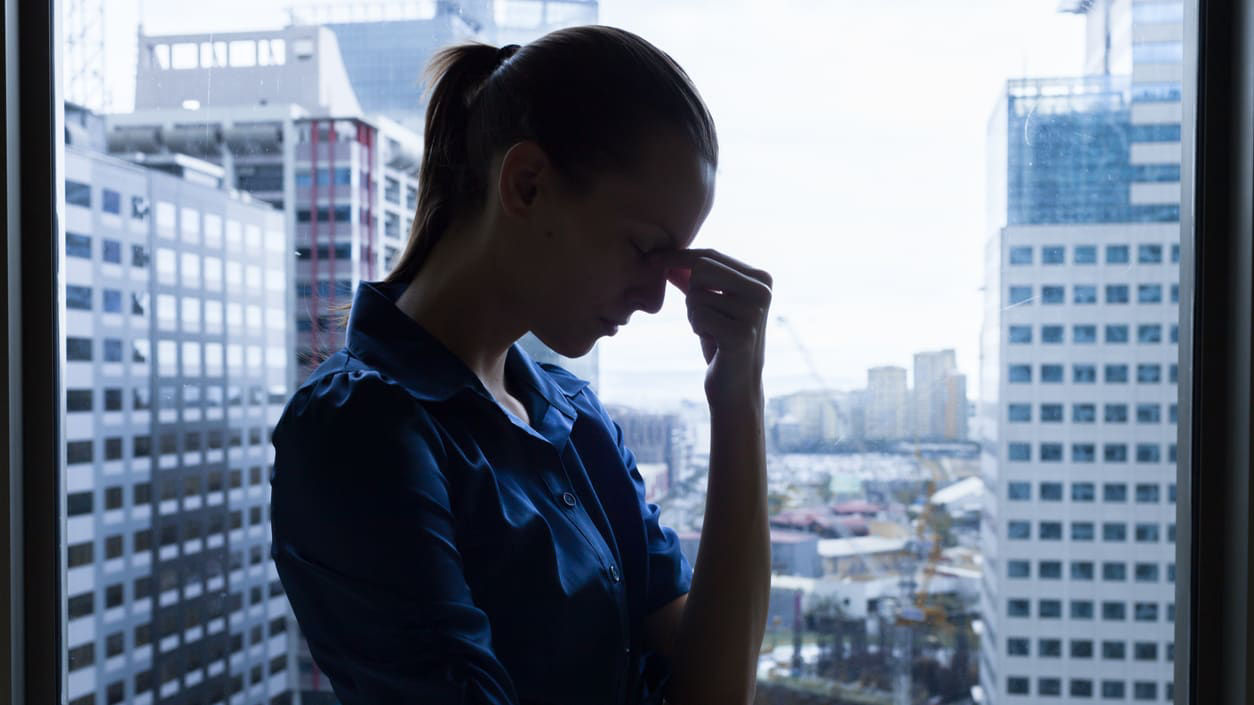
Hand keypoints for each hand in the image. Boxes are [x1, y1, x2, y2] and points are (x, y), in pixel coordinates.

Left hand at [654, 248, 772, 406]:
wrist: (736, 386)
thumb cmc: (721, 342)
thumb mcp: (708, 304)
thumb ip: (691, 278)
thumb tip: (662, 256)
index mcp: (761, 278)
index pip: (710, 255)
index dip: (678, 257)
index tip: (651, 259)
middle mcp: (762, 290)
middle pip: (701, 268)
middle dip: (691, 292)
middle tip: (703, 316)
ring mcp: (754, 312)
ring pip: (696, 294)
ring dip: (694, 314)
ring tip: (713, 331)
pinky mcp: (741, 333)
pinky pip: (697, 315)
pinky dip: (697, 328)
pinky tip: (714, 342)